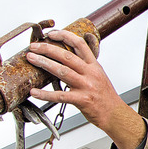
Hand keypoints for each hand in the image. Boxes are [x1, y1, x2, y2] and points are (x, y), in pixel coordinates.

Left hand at [26, 29, 144, 148]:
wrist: (115, 115)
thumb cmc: (105, 97)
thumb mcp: (98, 75)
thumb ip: (85, 66)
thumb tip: (68, 58)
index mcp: (94, 65)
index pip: (79, 44)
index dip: (65, 36)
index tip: (51, 34)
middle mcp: (90, 73)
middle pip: (67, 55)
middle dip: (48, 49)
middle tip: (34, 47)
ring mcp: (86, 86)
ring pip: (62, 71)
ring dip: (44, 63)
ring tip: (32, 59)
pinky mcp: (82, 100)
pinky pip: (60, 96)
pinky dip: (45, 94)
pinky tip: (35, 92)